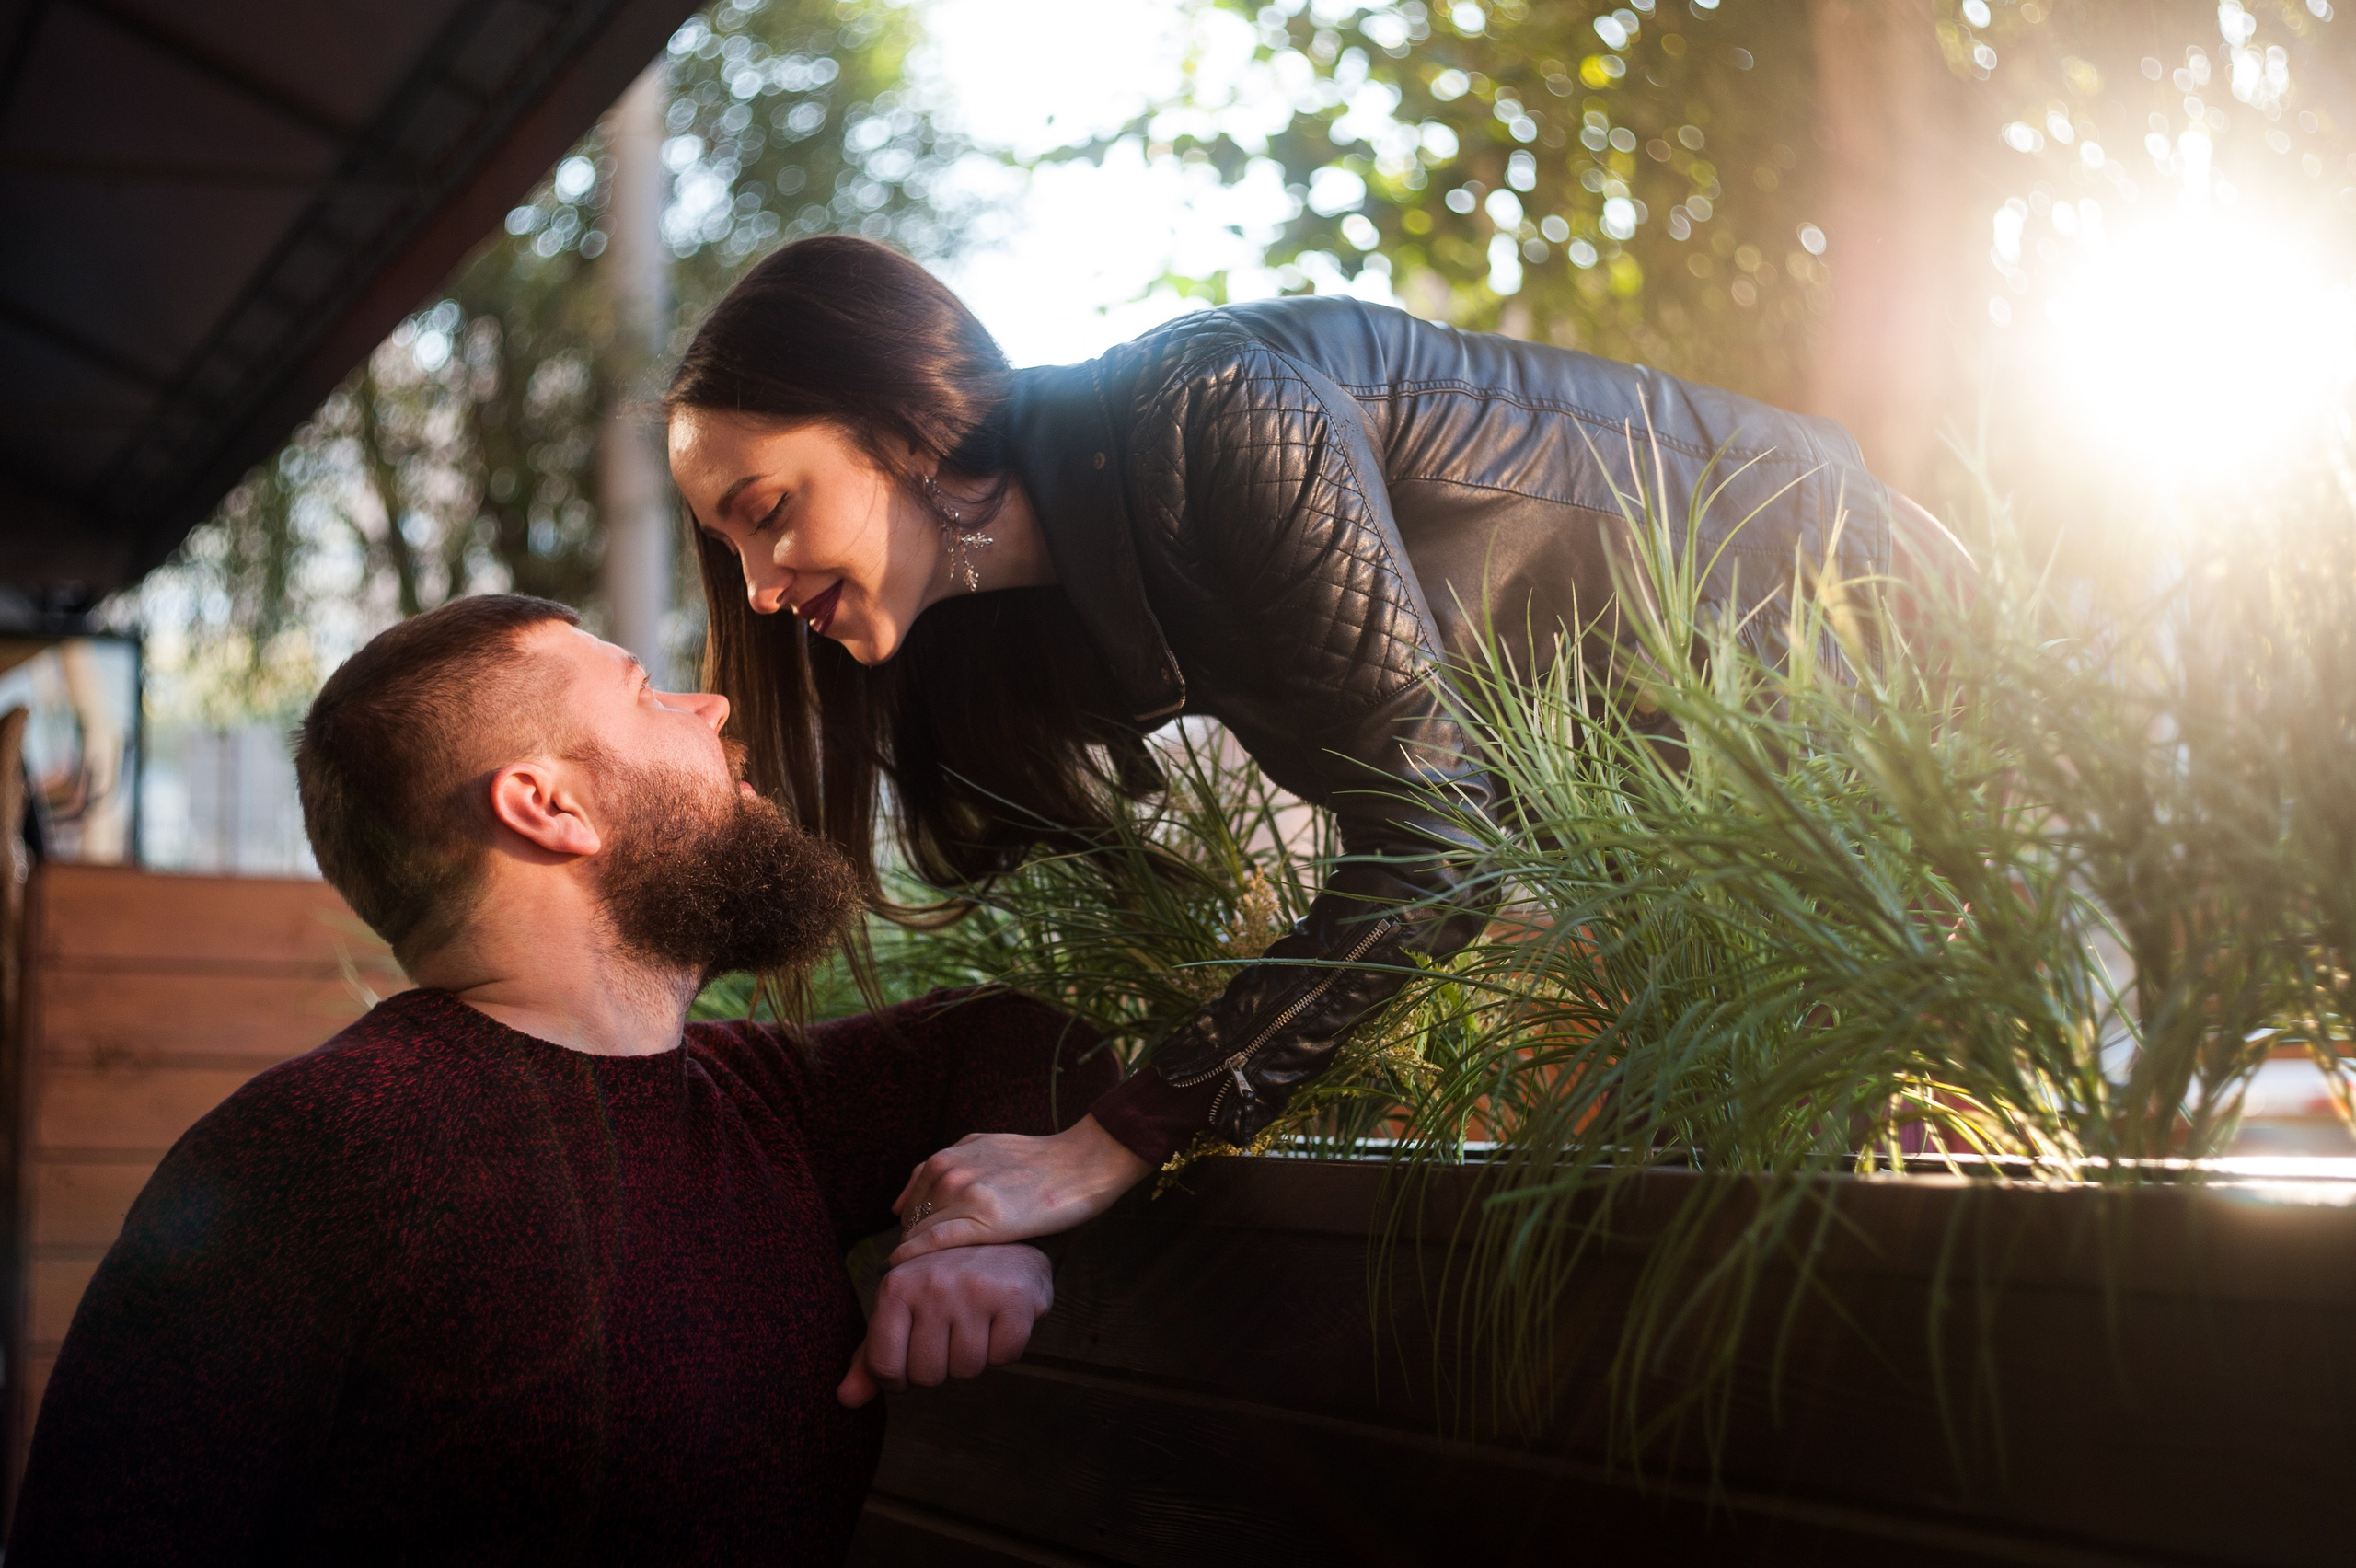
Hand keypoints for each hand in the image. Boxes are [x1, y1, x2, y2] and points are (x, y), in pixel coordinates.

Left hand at [836, 1243, 1053, 1407]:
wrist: (1001, 1237)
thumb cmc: (942, 1281)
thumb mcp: (900, 1308)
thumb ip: (872, 1356)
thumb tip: (846, 1399)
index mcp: (896, 1287)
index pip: (885, 1368)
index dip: (900, 1377)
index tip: (912, 1357)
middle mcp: (933, 1286)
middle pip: (927, 1376)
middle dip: (939, 1367)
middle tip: (948, 1334)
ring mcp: (975, 1291)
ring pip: (966, 1370)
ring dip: (971, 1357)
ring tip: (974, 1323)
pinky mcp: (1014, 1298)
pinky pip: (1003, 1357)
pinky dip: (1003, 1348)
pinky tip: (998, 1319)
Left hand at [888, 1113, 1150, 1265]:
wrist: (1081, 1164)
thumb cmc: (1037, 1160)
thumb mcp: (982, 1148)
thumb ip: (942, 1169)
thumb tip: (900, 1204)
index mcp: (947, 1157)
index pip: (910, 1202)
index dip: (911, 1228)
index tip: (918, 1248)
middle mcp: (950, 1173)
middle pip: (912, 1220)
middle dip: (913, 1244)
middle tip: (925, 1268)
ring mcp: (966, 1195)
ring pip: (921, 1232)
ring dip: (918, 1255)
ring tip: (929, 1275)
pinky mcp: (986, 1221)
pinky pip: (936, 1242)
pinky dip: (916, 1256)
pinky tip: (908, 1269)